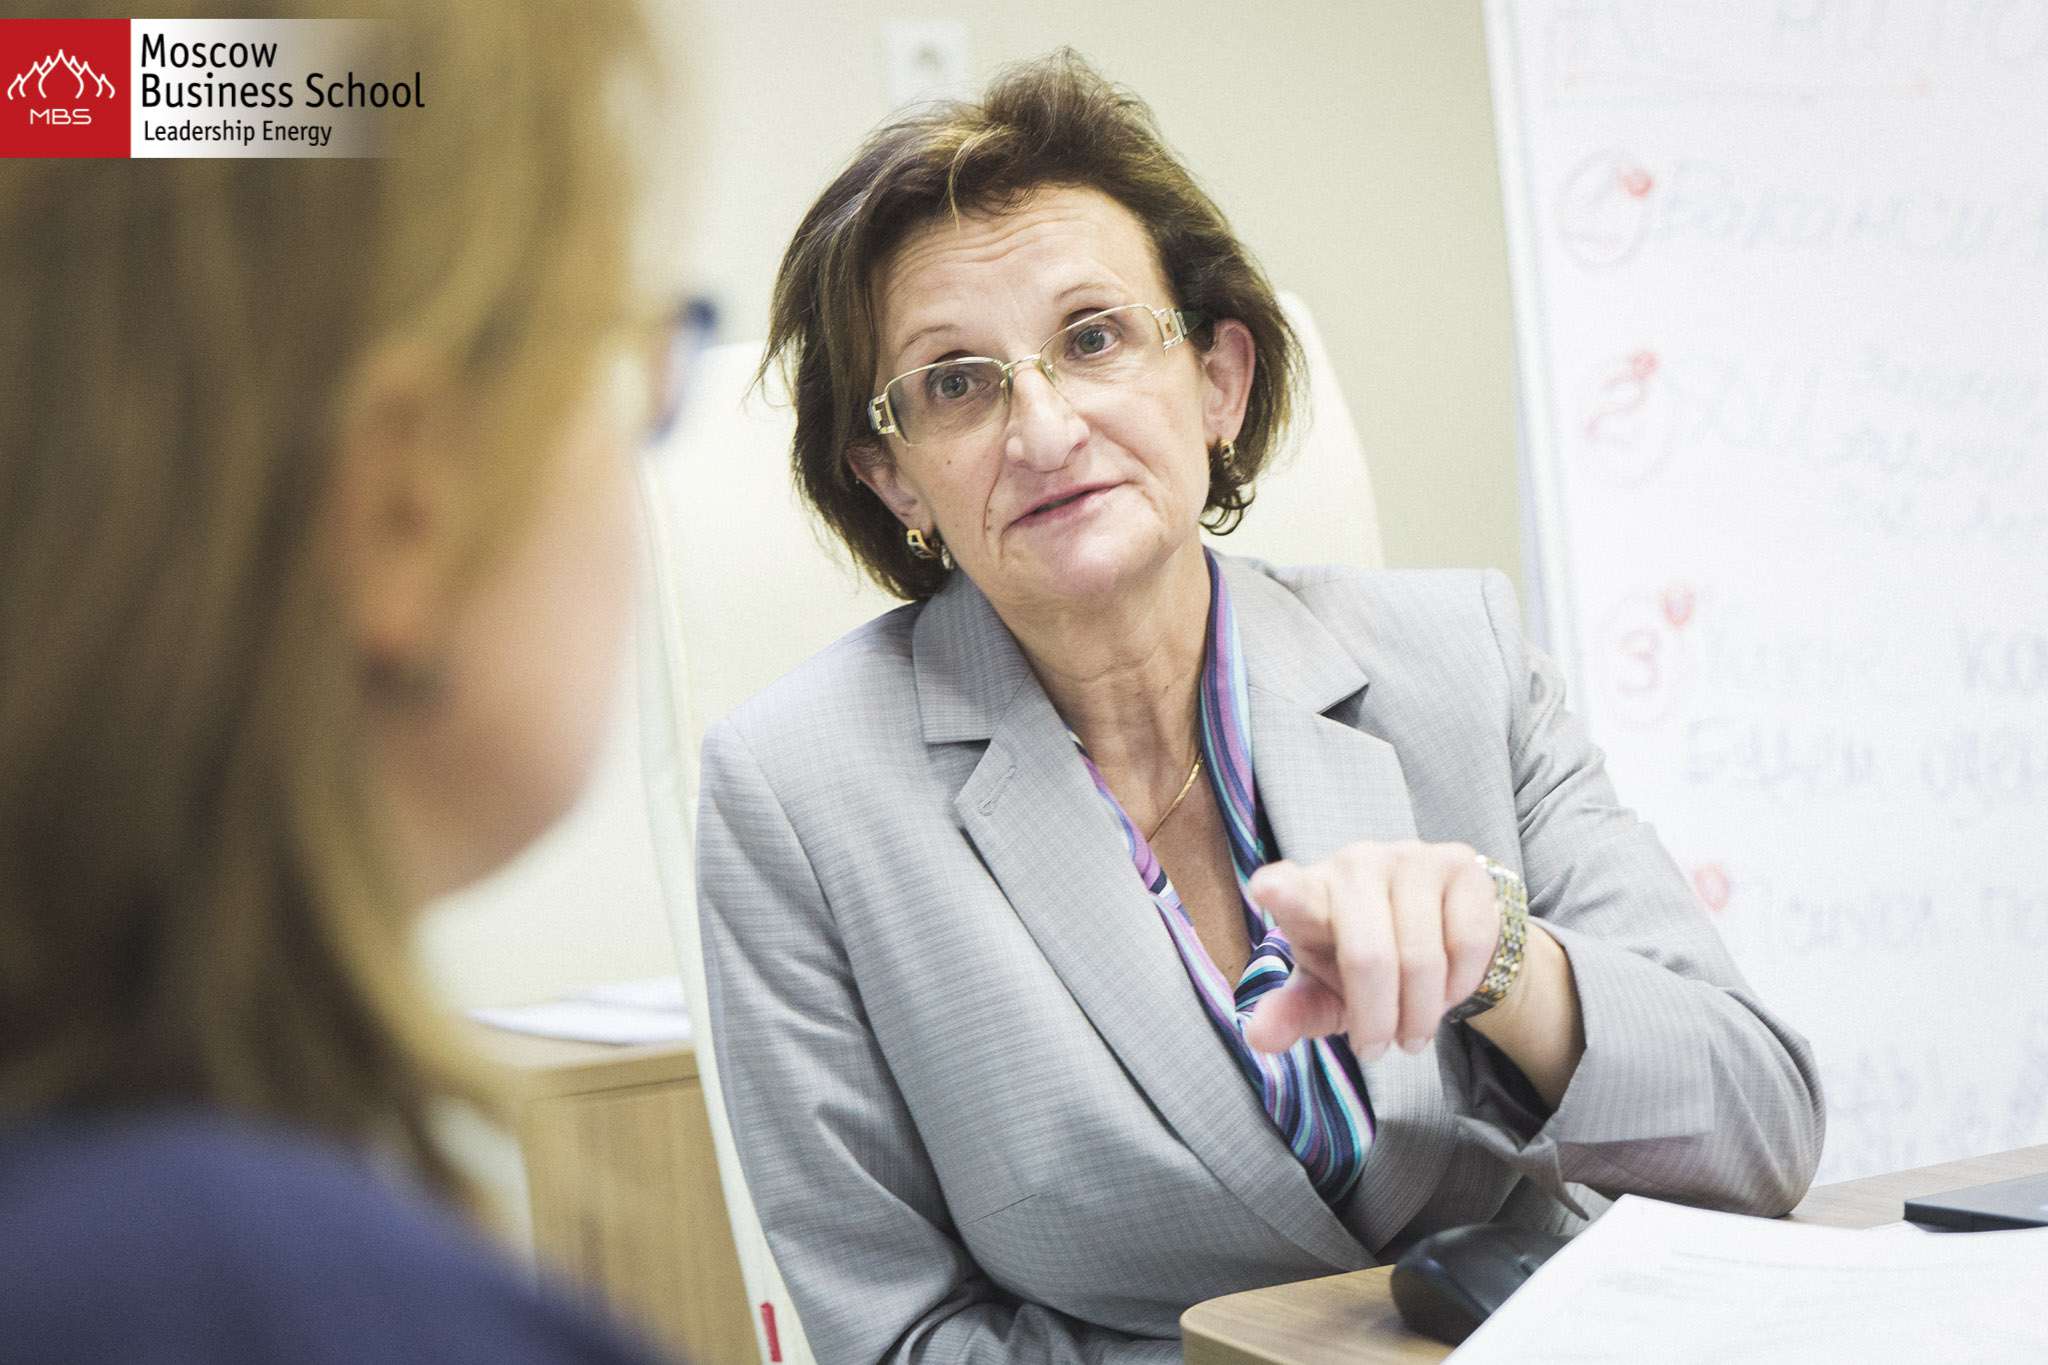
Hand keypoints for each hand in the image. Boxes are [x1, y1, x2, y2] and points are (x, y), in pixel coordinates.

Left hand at [1244, 840, 1501, 1059]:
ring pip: (1422, 957)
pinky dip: (1460, 984)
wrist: (1437, 936)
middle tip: (1379, 1048)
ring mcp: (1410, 857)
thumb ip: (1294, 1013)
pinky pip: (1468, 942)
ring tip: (1415, 1029)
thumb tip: (1257, 1036)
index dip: (1282, 890)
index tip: (1266, 888)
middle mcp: (1355, 865)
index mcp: (1310, 893)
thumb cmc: (1363, 965)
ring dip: (1422, 1013)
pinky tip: (1447, 989)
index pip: (1292, 891)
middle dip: (1378, 1019)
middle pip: (1369, 957)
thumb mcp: (1326, 993)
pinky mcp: (1460, 864)